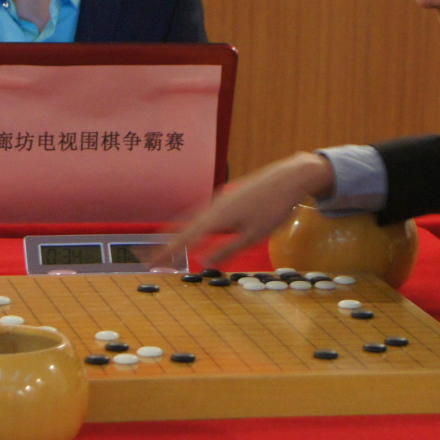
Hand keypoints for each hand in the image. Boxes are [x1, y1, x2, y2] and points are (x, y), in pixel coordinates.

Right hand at [160, 152, 334, 267]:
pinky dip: (193, 222)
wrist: (288, 178)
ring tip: (166, 243)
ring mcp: (220, 198)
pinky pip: (204, 211)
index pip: (185, 238)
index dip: (167, 250)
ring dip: (179, 231)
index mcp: (216, 217)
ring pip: (193, 217)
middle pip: (184, 227)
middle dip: (168, 242)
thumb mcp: (253, 236)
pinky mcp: (229, 195)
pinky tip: (196, 227)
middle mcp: (213, 206)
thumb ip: (227, 250)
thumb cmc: (273, 209)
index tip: (151, 261)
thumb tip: (205, 262)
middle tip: (152, 255)